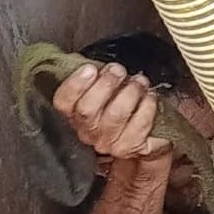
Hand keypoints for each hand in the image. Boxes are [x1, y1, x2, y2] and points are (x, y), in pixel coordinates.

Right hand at [52, 62, 170, 159]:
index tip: (90, 68)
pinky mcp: (132, 147)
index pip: (63, 103)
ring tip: (139, 81)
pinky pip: (139, 123)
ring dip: (129, 92)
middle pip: (88, 109)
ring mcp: (110, 143)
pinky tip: (149, 95)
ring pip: (115, 115)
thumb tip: (103, 66)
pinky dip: (147, 105)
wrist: (145, 137)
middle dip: (105, 85)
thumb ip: (96, 79)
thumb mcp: (103, 90)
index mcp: (74, 115)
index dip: (75, 84)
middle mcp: (88, 132)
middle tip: (118, 70)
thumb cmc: (120, 106)